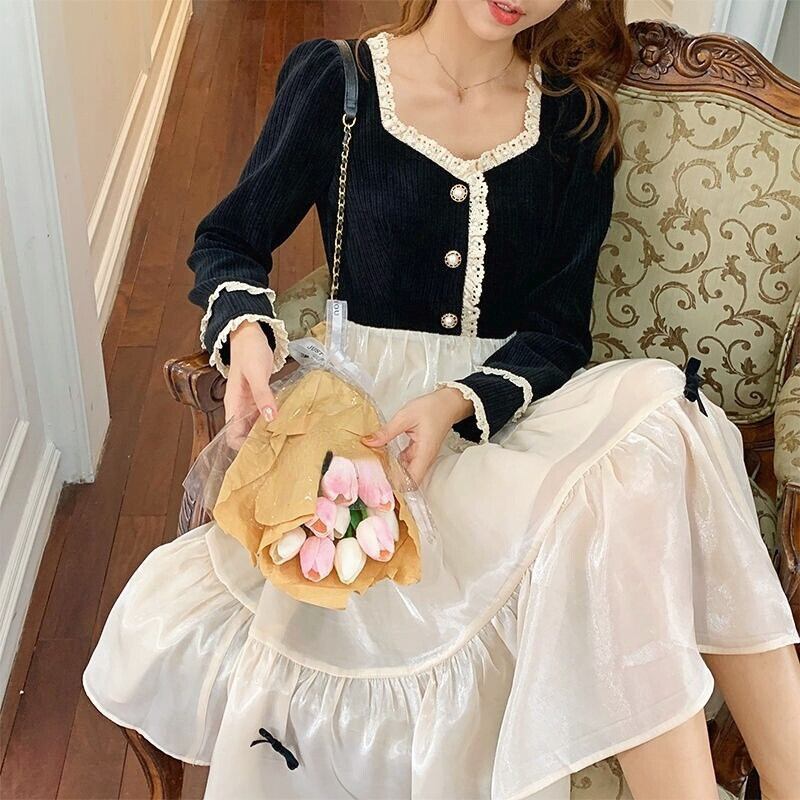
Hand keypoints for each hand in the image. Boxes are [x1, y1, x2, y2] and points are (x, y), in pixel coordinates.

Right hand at [224, 321, 277, 441]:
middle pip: (245, 436)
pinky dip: (274, 421)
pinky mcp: (260, 399)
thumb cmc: (249, 352)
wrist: (250, 335)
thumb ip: (262, 395)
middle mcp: (240, 409)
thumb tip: (270, 418)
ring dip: (268, 434)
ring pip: (256, 427)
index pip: (232, 437)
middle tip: (280, 449)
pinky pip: (266, 416)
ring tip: (286, 440)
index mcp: (233, 406)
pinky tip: (287, 424)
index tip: (263, 451)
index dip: (244, 448)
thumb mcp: (256, 374)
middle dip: (260, 444)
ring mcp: (250, 405)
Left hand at [361, 387, 473, 484]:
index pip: (412, 481)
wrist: (447, 403)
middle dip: (391, 479)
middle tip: (372, 473)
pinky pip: (406, 462)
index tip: (380, 482)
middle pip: (408, 480)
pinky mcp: (420, 452)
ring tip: (374, 465)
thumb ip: (387, 432)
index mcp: (424, 454)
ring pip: (406, 472)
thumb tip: (368, 442)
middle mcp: (425, 459)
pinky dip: (395, 461)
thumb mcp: (405, 417)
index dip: (397, 485)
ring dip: (392, 470)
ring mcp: (422, 456)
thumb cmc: (432, 408)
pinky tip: (384, 455)